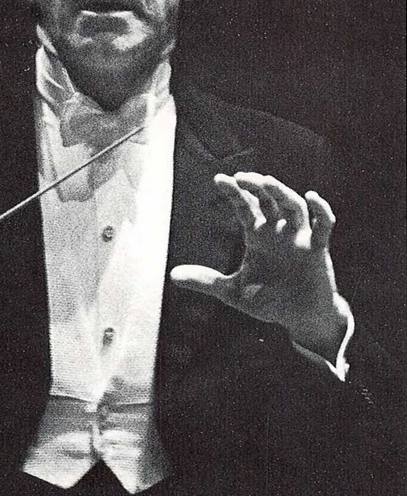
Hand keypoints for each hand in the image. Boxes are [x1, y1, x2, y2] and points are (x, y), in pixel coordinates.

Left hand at [170, 172, 349, 361]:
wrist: (300, 318)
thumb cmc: (269, 300)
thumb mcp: (232, 291)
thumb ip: (206, 281)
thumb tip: (172, 275)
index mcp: (258, 235)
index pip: (245, 206)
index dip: (234, 192)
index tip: (219, 180)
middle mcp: (278, 230)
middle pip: (269, 200)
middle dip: (256, 187)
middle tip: (242, 178)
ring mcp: (299, 237)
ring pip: (294, 206)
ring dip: (283, 193)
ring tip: (268, 182)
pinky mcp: (318, 249)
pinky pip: (323, 225)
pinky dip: (320, 210)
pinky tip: (311, 196)